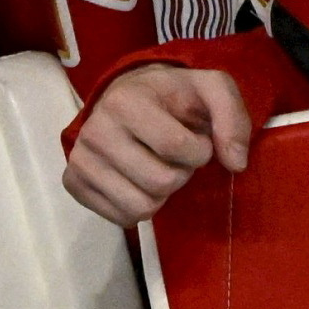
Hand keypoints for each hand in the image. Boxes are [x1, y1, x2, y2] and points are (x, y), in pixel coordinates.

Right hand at [64, 61, 254, 223]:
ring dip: (162, 194)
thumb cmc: (172, 97)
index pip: (176, 147)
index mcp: (125, 102)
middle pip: (159, 182)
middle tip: (175, 158)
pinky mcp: (73, 183)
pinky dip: (140, 207)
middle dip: (180, 175)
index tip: (197, 141)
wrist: (125, 97)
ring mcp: (79, 160)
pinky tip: (139, 183)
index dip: (200, 152)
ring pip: (140, 206)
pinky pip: (120, 218)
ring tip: (158, 169)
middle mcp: (94, 131)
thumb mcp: (211, 90)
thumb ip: (232, 118)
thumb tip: (235, 164)